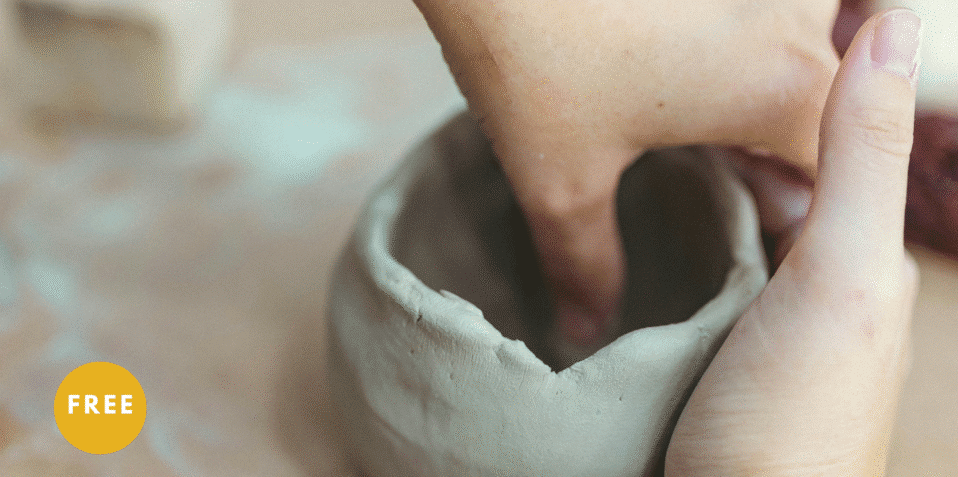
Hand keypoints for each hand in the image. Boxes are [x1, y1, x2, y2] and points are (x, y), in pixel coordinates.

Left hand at [412, 0, 840, 350]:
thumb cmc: (531, 58)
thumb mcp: (562, 184)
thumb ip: (589, 268)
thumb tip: (586, 330)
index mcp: (779, 88)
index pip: (838, 176)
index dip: (798, 225)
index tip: (755, 252)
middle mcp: (788, 29)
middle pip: (820, 120)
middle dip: (780, 172)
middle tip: (732, 212)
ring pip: (790, 71)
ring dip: (760, 122)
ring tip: (711, 164)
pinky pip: (754, 37)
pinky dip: (736, 78)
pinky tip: (683, 107)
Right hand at [666, 9, 920, 474]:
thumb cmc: (790, 421)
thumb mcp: (837, 276)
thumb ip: (858, 159)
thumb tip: (889, 27)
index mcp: (859, 259)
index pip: (815, 148)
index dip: (764, 102)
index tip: (700, 65)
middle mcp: (820, 290)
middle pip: (768, 189)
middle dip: (718, 144)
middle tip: (650, 108)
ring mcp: (766, 328)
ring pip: (731, 233)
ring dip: (692, 194)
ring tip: (632, 157)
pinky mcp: (720, 360)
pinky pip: (698, 280)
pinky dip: (672, 246)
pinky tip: (635, 241)